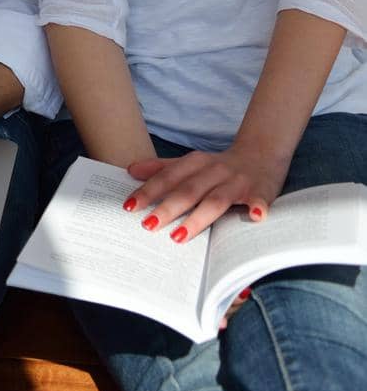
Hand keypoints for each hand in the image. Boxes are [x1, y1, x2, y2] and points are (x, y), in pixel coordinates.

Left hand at [124, 144, 288, 242]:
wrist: (262, 153)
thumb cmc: (221, 165)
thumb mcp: (191, 162)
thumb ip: (163, 167)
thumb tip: (130, 170)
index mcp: (197, 163)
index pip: (169, 178)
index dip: (149, 191)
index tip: (129, 206)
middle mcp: (215, 171)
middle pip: (189, 191)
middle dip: (167, 208)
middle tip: (148, 225)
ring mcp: (238, 182)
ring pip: (216, 200)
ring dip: (198, 218)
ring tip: (179, 236)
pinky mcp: (260, 191)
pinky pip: (259, 200)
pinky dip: (257, 207)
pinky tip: (255, 217)